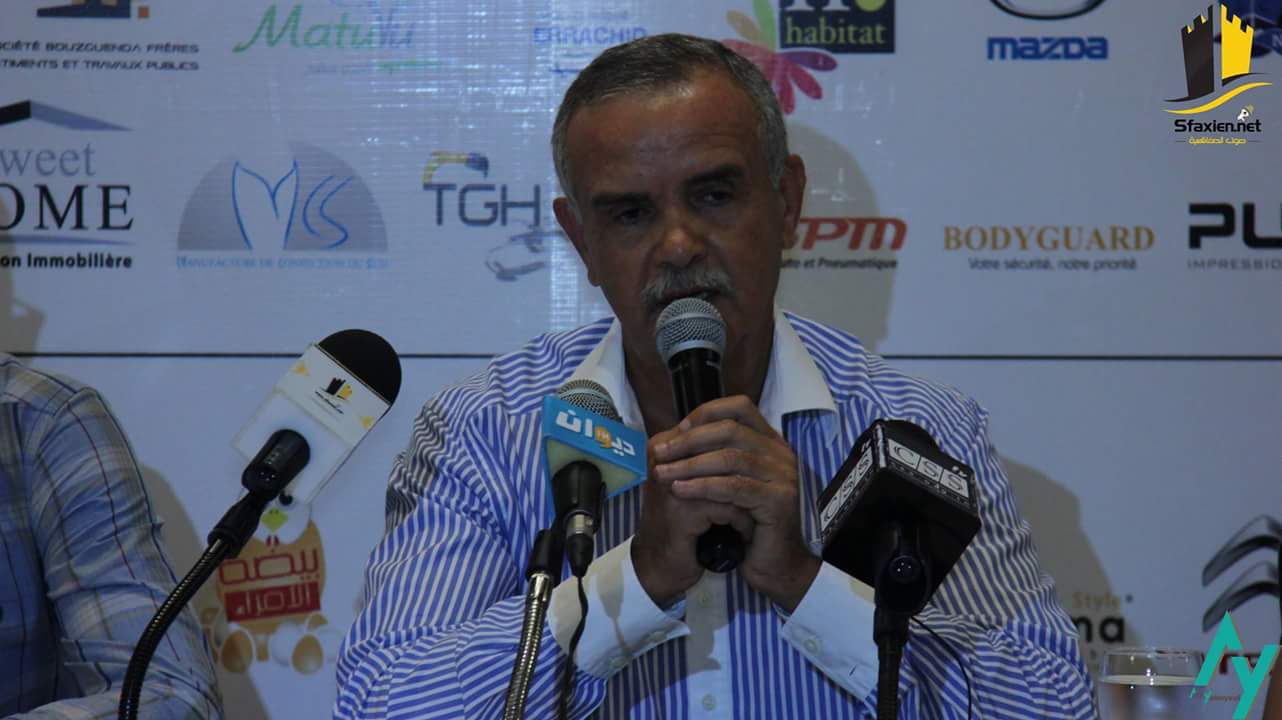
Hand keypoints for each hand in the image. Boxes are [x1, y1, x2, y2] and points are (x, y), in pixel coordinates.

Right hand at [631, 423, 755, 608]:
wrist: (659, 567)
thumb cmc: (678, 522)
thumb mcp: (689, 483)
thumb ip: (704, 457)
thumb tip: (745, 432)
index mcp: (661, 445)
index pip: (708, 426)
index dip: (738, 450)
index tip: (754, 471)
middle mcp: (662, 458)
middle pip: (721, 450)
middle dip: (746, 474)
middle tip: (762, 491)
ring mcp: (671, 483)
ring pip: (730, 479)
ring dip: (747, 500)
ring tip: (757, 513)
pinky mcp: (682, 510)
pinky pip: (728, 507)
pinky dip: (741, 522)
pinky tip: (744, 534)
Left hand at [651, 396, 819, 611]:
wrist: (772, 566)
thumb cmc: (745, 525)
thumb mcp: (727, 484)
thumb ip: (712, 457)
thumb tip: (673, 436)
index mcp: (770, 443)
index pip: (740, 408)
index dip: (706, 414)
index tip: (676, 431)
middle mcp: (781, 454)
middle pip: (731, 430)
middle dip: (690, 440)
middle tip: (660, 453)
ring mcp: (783, 476)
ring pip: (731, 457)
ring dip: (691, 464)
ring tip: (663, 474)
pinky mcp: (779, 501)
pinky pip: (736, 486)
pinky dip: (704, 486)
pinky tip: (681, 491)